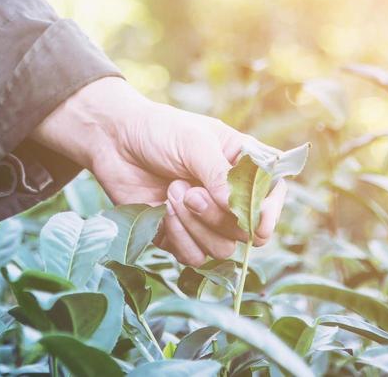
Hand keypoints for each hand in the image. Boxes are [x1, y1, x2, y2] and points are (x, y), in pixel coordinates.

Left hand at [30, 77, 285, 265]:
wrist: (113, 141)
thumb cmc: (158, 131)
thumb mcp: (193, 142)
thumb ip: (219, 174)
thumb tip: (238, 209)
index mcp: (244, 167)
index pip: (274, 197)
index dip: (268, 212)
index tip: (253, 217)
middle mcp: (230, 197)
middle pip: (247, 232)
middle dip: (218, 216)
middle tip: (190, 191)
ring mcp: (206, 219)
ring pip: (222, 250)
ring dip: (196, 225)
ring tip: (172, 192)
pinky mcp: (180, 236)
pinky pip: (194, 256)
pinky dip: (179, 237)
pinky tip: (163, 210)